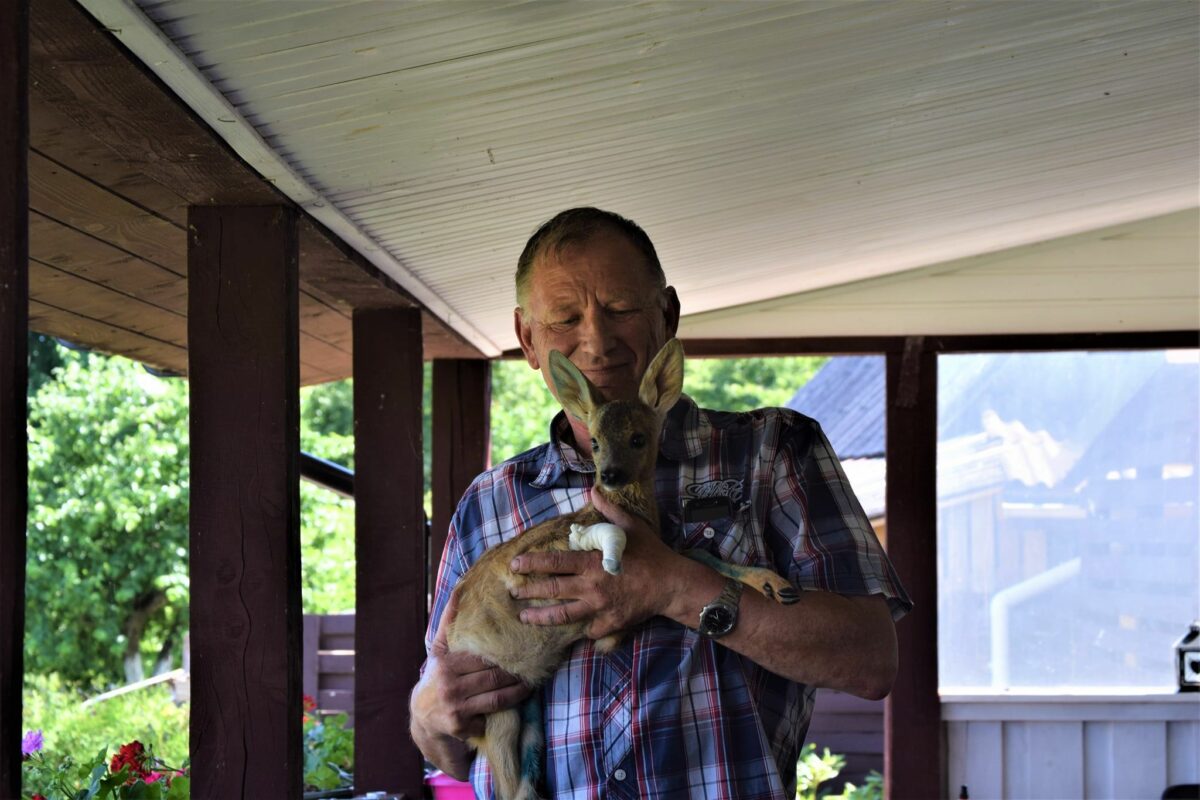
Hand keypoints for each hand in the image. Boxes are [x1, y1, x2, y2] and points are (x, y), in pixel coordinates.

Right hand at [411, 590, 530, 745]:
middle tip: (533, 665)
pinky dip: (504, 713)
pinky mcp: (461, 727)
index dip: (505, 653)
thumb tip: (458, 590)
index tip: (522, 647)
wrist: (423, 715)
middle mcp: (449, 686)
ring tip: (531, 683)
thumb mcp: (440, 650)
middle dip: (515, 672)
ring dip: (518, 692)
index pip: (483, 657)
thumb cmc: (438, 676)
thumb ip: (449, 622)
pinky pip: (490, 717)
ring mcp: (455, 708)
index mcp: (447, 664)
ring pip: (497, 698)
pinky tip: (517, 706)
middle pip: (494, 677)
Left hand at [508, 492, 683, 638]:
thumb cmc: (652, 554)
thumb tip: (594, 491)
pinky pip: (590, 630)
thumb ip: (608, 511)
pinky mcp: (610, 623)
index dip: (532, 563)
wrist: (672, 584)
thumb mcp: (631, 527)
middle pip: (552, 589)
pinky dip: (581, 629)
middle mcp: (591, 586)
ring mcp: (599, 607)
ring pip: (563, 615)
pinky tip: (570, 632)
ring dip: (541, 617)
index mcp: (592, 562)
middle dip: (529, 591)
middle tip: (513, 592)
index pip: (554, 561)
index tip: (515, 565)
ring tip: (525, 618)